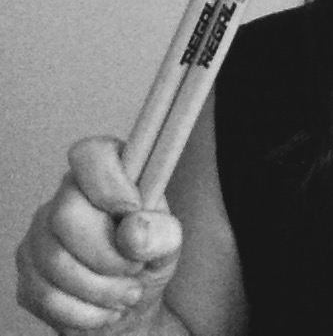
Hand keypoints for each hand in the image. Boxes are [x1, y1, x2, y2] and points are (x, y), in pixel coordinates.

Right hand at [16, 136, 182, 333]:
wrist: (129, 307)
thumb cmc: (147, 261)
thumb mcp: (170, 244)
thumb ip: (162, 233)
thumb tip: (134, 231)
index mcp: (108, 175)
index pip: (91, 154)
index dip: (108, 182)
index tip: (132, 210)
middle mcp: (68, 198)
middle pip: (66, 213)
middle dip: (108, 253)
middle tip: (135, 268)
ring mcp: (41, 235)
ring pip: (55, 260)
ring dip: (101, 288)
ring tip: (128, 293)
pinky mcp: (28, 274)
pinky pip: (46, 295)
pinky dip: (86, 311)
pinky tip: (105, 309)